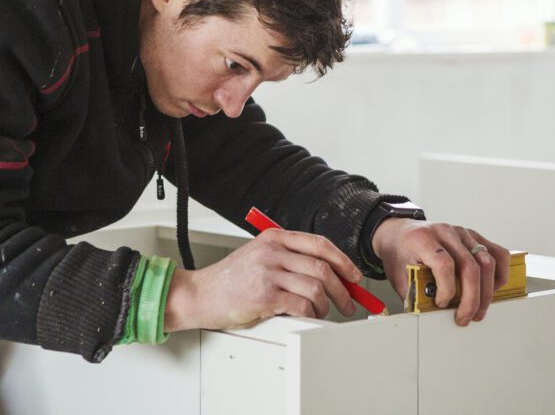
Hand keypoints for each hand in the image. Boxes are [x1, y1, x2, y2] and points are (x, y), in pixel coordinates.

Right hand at [163, 229, 362, 331]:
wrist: (200, 294)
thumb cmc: (230, 280)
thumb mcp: (258, 256)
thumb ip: (287, 257)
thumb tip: (327, 273)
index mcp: (274, 238)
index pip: (319, 244)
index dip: (343, 261)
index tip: (354, 276)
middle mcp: (272, 251)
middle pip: (322, 267)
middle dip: (342, 288)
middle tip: (348, 302)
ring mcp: (268, 273)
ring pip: (315, 287)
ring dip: (326, 304)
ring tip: (324, 312)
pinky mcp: (264, 296)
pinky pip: (301, 305)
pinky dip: (311, 313)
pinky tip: (308, 316)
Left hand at [372, 219, 509, 325]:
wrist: (399, 233)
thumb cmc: (400, 254)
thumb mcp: (399, 276)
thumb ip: (415, 295)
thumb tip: (434, 317)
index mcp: (423, 239)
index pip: (444, 264)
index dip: (447, 289)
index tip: (442, 304)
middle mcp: (445, 232)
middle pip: (470, 266)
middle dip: (471, 299)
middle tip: (465, 318)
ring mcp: (462, 232)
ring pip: (487, 261)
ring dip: (486, 292)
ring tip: (478, 310)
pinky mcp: (474, 236)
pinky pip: (497, 253)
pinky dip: (499, 274)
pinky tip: (491, 290)